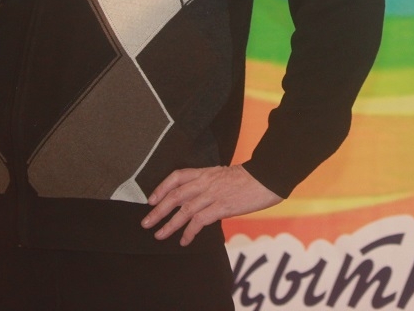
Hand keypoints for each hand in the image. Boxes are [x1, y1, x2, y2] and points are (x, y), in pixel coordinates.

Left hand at [141, 165, 281, 246]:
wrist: (267, 177)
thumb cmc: (248, 178)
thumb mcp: (224, 175)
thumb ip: (209, 183)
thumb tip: (197, 197)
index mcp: (205, 172)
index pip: (176, 177)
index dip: (161, 188)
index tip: (151, 200)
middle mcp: (206, 182)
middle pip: (175, 196)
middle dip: (158, 210)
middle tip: (146, 223)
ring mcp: (213, 195)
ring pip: (184, 210)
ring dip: (169, 224)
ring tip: (160, 235)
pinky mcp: (222, 207)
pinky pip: (200, 221)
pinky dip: (190, 232)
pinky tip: (185, 240)